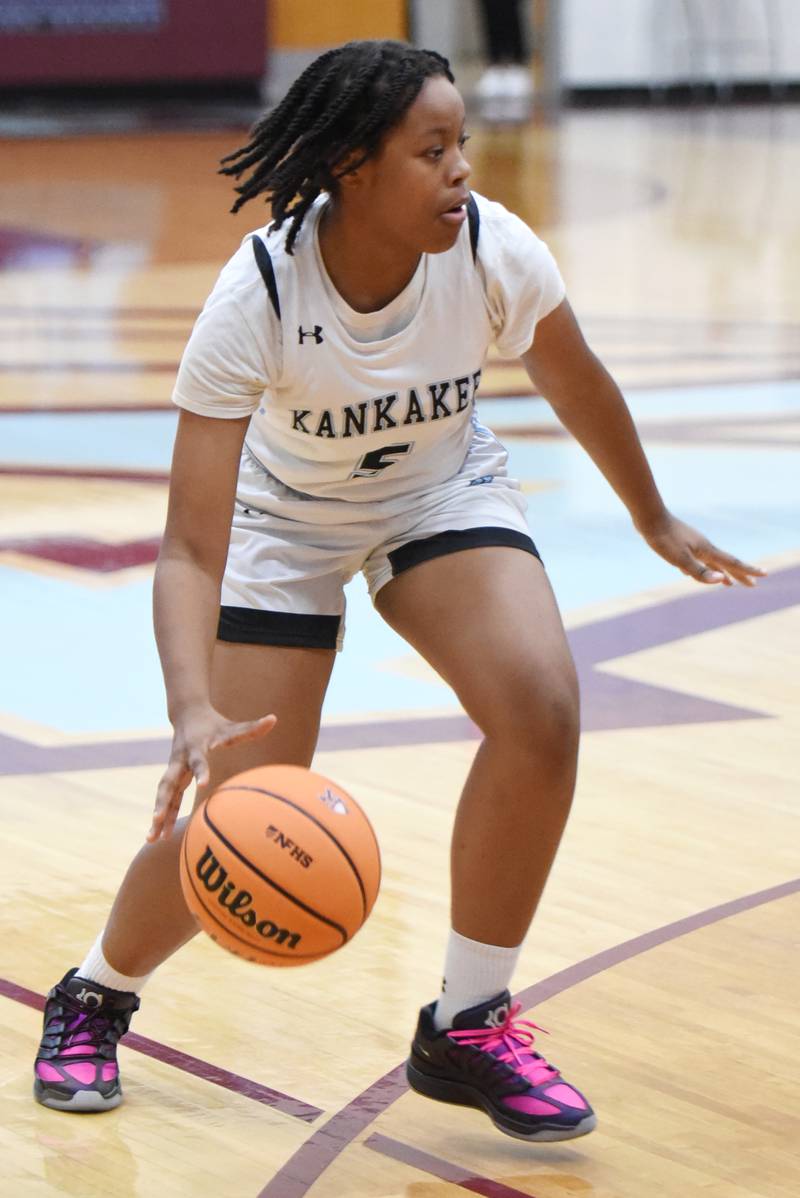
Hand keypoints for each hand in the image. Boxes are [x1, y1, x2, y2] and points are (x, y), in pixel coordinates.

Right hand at [148, 705, 276, 841]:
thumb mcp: (232, 725)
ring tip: (151, 839)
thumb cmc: (214, 723)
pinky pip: (166, 799)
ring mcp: (174, 769)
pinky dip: (161, 816)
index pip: (198, 761)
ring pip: (163, 794)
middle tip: (157, 819)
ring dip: (158, 815)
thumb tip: (274, 719)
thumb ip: (252, 727)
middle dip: (163, 801)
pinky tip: (157, 836)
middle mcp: (180, 760)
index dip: (201, 771)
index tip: (203, 785)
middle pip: (169, 782)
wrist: (186, 713)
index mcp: (196, 748)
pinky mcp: (173, 777)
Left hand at [636, 512, 765, 587]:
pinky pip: (700, 560)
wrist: (650, 517)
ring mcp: (694, 544)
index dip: (748, 571)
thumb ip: (699, 571)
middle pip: (726, 564)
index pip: (732, 563)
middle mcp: (704, 547)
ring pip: (713, 562)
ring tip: (729, 583)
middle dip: (740, 575)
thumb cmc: (663, 539)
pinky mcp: (684, 544)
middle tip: (754, 584)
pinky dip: (706, 568)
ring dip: (723, 573)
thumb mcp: (680, 559)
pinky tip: (701, 572)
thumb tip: (721, 580)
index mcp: (706, 551)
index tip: (764, 575)